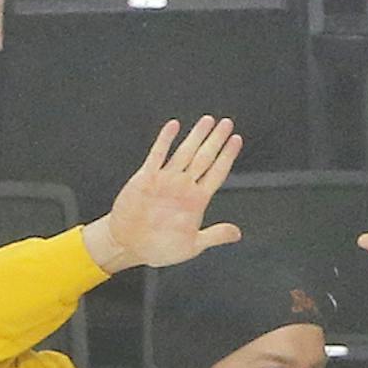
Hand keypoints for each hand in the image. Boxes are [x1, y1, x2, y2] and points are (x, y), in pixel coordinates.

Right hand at [81, 118, 242, 274]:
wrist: (130, 245)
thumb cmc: (160, 247)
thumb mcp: (193, 245)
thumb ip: (216, 236)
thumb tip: (237, 233)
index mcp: (197, 201)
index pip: (217, 173)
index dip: (227, 156)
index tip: (237, 141)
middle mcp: (184, 187)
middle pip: (204, 158)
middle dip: (216, 140)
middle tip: (227, 123)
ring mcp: (166, 181)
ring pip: (185, 153)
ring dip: (196, 136)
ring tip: (208, 120)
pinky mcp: (147, 178)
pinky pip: (157, 155)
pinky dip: (166, 140)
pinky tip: (174, 126)